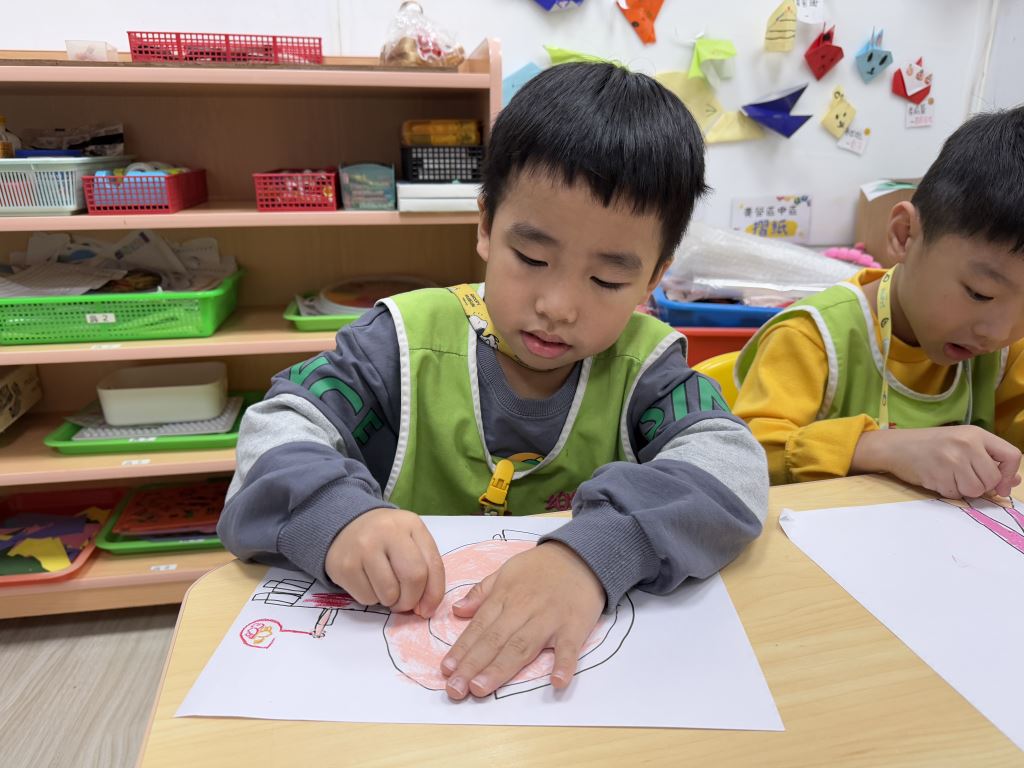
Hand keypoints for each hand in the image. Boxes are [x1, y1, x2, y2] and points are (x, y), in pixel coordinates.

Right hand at [324, 507, 444, 617]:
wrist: (346, 527)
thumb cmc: (386, 539)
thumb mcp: (411, 541)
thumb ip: (425, 569)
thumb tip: (426, 608)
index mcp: (410, 524)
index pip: (433, 565)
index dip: (434, 593)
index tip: (428, 608)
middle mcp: (387, 532)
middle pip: (413, 578)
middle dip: (411, 600)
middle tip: (404, 602)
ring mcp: (364, 547)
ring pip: (389, 593)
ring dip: (390, 601)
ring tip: (384, 587)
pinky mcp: (345, 566)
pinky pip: (367, 598)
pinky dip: (371, 598)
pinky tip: (367, 582)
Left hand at [439, 541, 604, 700]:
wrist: (583, 555)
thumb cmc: (541, 566)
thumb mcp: (507, 570)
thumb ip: (482, 592)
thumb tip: (457, 610)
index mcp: (506, 596)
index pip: (480, 625)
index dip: (462, 648)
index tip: (446, 669)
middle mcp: (524, 608)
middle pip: (495, 640)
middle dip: (473, 665)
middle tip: (455, 689)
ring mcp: (550, 618)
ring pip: (522, 646)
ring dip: (500, 668)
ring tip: (480, 688)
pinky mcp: (575, 626)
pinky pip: (570, 647)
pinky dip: (564, 664)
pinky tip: (556, 682)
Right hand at [853, 425, 1021, 498]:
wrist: (896, 446)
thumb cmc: (931, 445)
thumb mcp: (962, 443)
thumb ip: (989, 460)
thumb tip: (1013, 481)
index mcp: (976, 434)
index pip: (1012, 456)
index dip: (1009, 475)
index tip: (1000, 485)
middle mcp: (966, 444)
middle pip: (992, 479)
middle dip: (982, 486)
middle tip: (965, 479)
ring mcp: (952, 460)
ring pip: (975, 490)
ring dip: (964, 490)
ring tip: (950, 478)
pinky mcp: (938, 474)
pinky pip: (955, 494)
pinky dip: (948, 491)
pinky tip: (937, 479)